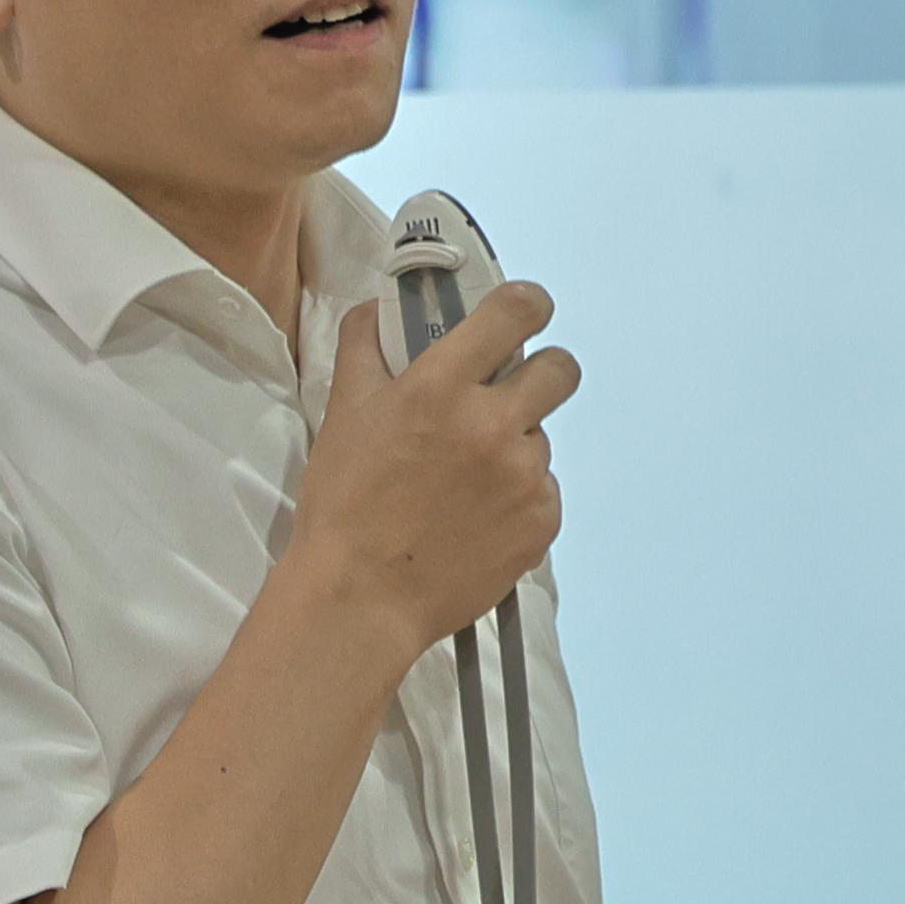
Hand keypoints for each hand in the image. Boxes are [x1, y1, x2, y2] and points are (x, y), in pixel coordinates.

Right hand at [291, 279, 574, 657]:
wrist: (362, 598)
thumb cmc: (345, 503)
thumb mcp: (345, 412)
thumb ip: (365, 347)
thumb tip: (379, 306)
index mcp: (441, 386)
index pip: (517, 311)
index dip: (528, 304)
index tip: (525, 312)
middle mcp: (493, 425)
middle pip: (559, 370)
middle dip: (540, 374)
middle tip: (506, 398)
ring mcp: (524, 477)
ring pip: (540, 439)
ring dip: (513, 448)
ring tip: (463, 484)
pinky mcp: (541, 523)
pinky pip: (542, 491)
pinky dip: (517, 499)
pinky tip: (475, 519)